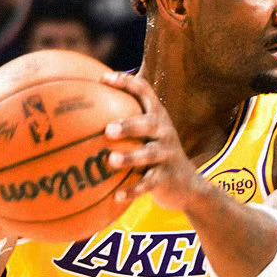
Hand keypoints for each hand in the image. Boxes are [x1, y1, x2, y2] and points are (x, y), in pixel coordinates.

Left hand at [100, 72, 203, 209]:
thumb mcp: (148, 136)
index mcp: (158, 117)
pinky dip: (133, 191)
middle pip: (148, 124)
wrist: (188, 186)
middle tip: (108, 130)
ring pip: (149, 155)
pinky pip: (148, 184)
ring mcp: (167, 155)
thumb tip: (87, 110)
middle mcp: (164, 132)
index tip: (104, 79)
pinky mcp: (166, 178)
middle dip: (129, 125)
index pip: (145, 92)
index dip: (126, 83)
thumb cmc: (157, 156)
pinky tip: (117, 197)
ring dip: (130, 158)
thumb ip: (128, 122)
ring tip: (112, 161)